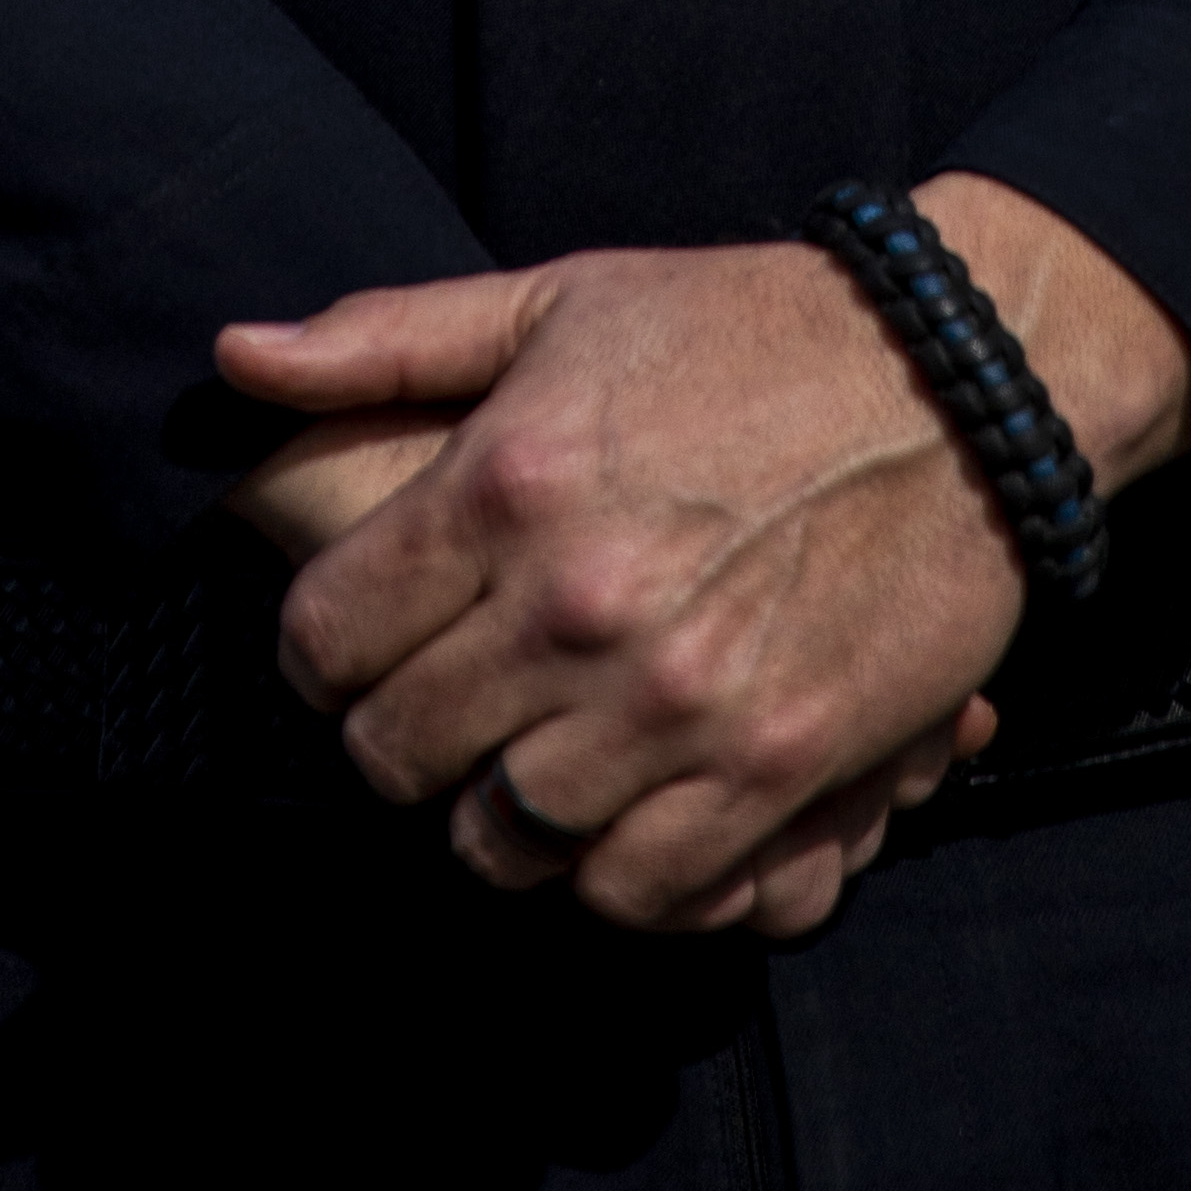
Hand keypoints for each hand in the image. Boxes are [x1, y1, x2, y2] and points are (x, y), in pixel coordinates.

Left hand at [212, 178, 1190, 944]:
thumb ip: (388, 340)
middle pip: (398, 755)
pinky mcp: (770, 769)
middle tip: (451, 703)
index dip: (327, 654)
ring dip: (506, 808)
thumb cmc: (743, 328)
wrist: (956, 380)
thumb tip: (233, 358)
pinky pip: (631, 890)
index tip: (366, 646)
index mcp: (507, 481)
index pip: (325, 642)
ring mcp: (673, 701)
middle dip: (404, 735)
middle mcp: (574, 603)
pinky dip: (615, 867)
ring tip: (539, 750)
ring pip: (502, 842)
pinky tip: (627, 800)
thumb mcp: (560, 300)